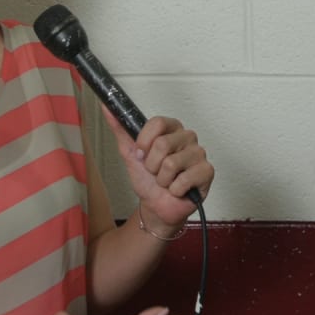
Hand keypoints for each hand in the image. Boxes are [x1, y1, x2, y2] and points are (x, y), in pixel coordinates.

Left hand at [102, 107, 213, 229]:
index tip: (141, 153)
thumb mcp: (130, 152)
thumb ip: (121, 128)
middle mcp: (187, 137)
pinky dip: (174, 189)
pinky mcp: (207, 171)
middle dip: (152, 165)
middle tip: (155, 171)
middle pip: (162, 144)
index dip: (144, 141)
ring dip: (162, 179)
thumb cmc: (147, 179)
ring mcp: (199, 153)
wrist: (156, 206)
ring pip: (171, 164)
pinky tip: (178, 189)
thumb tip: (107, 108)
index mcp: (171, 128)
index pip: (158, 122)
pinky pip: (183, 180)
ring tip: (166, 181)